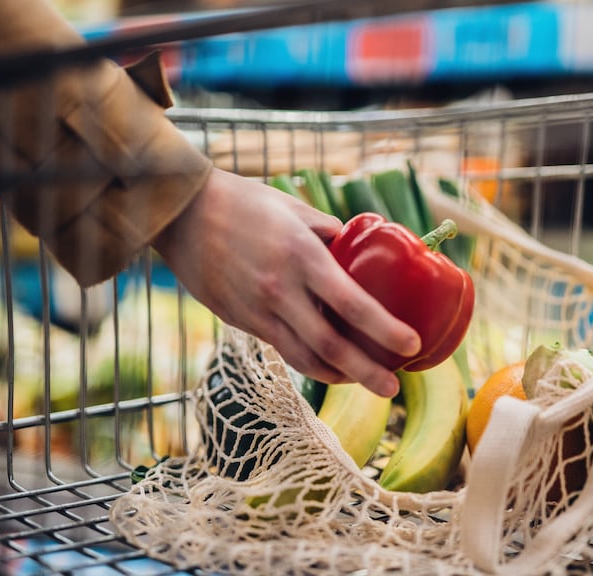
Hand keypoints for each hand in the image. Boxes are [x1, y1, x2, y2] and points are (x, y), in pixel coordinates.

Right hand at [152, 168, 419, 396]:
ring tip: (365, 381)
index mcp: (302, 256)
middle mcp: (281, 290)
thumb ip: (329, 233)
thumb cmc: (244, 202)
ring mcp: (258, 310)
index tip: (411, 344)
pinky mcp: (240, 321)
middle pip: (331, 346)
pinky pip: (282, 349)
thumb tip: (358, 252)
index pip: (352, 304)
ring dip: (339, 376)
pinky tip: (329, 366)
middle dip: (367, 373)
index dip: (384, 329)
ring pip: (304, 358)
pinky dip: (310, 362)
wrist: (181, 213)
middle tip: (393, 389)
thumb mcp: (295, 208)